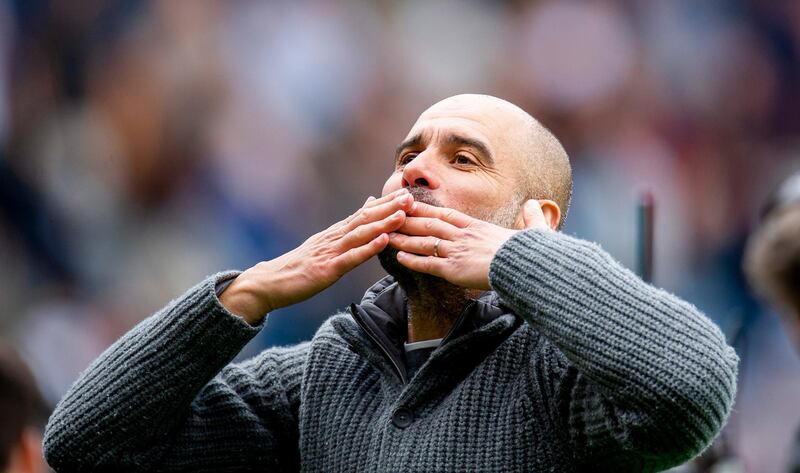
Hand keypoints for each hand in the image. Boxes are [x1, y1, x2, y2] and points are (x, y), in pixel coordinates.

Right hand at [220, 188, 413, 323]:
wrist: (268, 283)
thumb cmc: (298, 266)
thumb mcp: (324, 244)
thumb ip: (346, 227)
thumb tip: (367, 204)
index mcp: (335, 233)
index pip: (364, 214)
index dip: (386, 204)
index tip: (406, 193)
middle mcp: (334, 238)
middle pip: (365, 219)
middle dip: (389, 208)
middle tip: (411, 196)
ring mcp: (329, 253)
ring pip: (360, 235)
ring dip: (382, 223)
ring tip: (402, 214)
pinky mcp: (326, 270)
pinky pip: (350, 258)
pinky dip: (368, 249)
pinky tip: (383, 242)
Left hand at [388, 200, 549, 289]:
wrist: (526, 266)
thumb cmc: (531, 252)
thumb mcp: (534, 230)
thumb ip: (532, 217)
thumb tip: (536, 204)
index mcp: (478, 227)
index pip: (447, 215)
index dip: (427, 209)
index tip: (413, 204)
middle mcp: (464, 236)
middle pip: (430, 224)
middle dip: (408, 219)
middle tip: (391, 215)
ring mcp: (457, 251)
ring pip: (425, 242)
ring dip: (405, 238)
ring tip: (388, 235)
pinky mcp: (454, 269)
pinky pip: (428, 263)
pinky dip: (413, 260)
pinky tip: (398, 257)